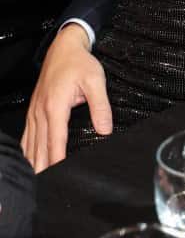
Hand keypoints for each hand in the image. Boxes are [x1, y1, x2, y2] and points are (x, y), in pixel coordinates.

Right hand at [21, 24, 111, 171]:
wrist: (63, 47)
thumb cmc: (79, 63)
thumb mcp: (95, 81)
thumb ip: (100, 106)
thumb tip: (105, 130)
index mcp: (55, 106)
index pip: (56, 141)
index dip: (56, 161)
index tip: (59, 178)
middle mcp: (41, 112)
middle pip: (39, 148)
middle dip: (43, 169)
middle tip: (48, 189)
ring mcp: (34, 112)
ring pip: (30, 145)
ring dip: (33, 164)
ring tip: (36, 184)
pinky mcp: (34, 112)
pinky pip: (27, 136)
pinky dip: (27, 152)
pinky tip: (28, 163)